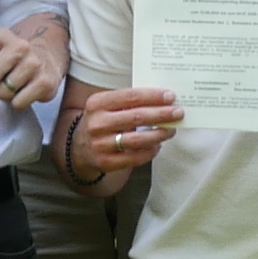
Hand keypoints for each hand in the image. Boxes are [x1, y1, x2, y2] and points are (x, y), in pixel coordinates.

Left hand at [0, 24, 61, 107]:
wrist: (47, 59)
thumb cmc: (11, 58)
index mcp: (1, 35)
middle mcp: (20, 45)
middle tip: (2, 77)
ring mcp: (34, 63)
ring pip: (3, 92)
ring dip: (6, 93)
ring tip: (14, 84)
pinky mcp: (45, 82)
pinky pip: (18, 103)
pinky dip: (18, 102)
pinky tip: (25, 91)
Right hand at [69, 86, 183, 181]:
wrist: (79, 148)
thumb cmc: (102, 121)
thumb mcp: (106, 106)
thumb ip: (128, 101)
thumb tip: (163, 99)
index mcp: (97, 103)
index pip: (130, 97)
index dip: (153, 96)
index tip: (170, 96)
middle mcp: (97, 123)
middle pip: (136, 117)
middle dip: (161, 114)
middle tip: (178, 112)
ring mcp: (100, 144)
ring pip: (137, 140)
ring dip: (159, 134)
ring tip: (171, 130)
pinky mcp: (105, 162)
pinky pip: (134, 158)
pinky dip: (150, 151)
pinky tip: (158, 145)